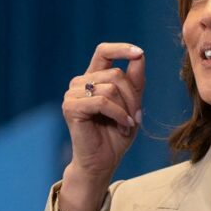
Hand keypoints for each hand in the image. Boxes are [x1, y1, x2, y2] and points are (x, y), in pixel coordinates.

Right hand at [59, 43, 145, 210]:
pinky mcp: (71, 107)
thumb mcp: (132, 105)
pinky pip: (102, 101)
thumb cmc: (116, 135)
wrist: (103, 162)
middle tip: (137, 117)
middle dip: (133, 96)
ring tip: (128, 125)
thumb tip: (139, 55)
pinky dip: (119, 114)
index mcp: (93, 78)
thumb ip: (135, 82)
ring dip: (127, 109)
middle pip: (116, 74)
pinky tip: (123, 126)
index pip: (103, 52)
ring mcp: (72, 94)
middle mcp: (80, 83)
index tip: (139, 53)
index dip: (121, 48)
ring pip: (111, 87)